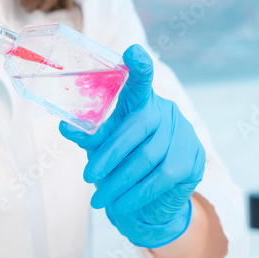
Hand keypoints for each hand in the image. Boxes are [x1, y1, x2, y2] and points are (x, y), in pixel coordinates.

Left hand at [59, 45, 205, 247]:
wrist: (154, 200)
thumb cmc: (123, 163)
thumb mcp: (104, 147)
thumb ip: (90, 136)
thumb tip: (65, 127)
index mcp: (142, 102)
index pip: (142, 80)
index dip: (139, 67)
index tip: (132, 52)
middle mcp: (166, 111)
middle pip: (139, 126)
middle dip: (110, 155)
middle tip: (89, 178)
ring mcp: (184, 133)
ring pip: (149, 156)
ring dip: (121, 181)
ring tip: (101, 200)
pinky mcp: (193, 158)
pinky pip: (163, 177)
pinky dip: (139, 193)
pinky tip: (124, 205)